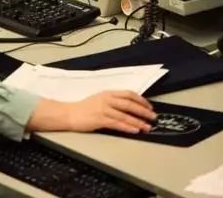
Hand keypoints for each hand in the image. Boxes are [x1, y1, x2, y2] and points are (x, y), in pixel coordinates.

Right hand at [28, 91, 154, 134]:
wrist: (70, 114)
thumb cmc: (84, 108)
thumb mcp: (100, 100)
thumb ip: (113, 101)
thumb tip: (129, 107)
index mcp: (107, 93)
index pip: (128, 94)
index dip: (141, 100)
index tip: (149, 106)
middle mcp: (107, 99)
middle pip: (129, 103)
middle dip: (143, 110)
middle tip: (153, 116)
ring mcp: (104, 109)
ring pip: (125, 114)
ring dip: (138, 121)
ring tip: (147, 126)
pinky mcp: (100, 119)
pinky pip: (117, 123)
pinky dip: (127, 126)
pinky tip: (135, 130)